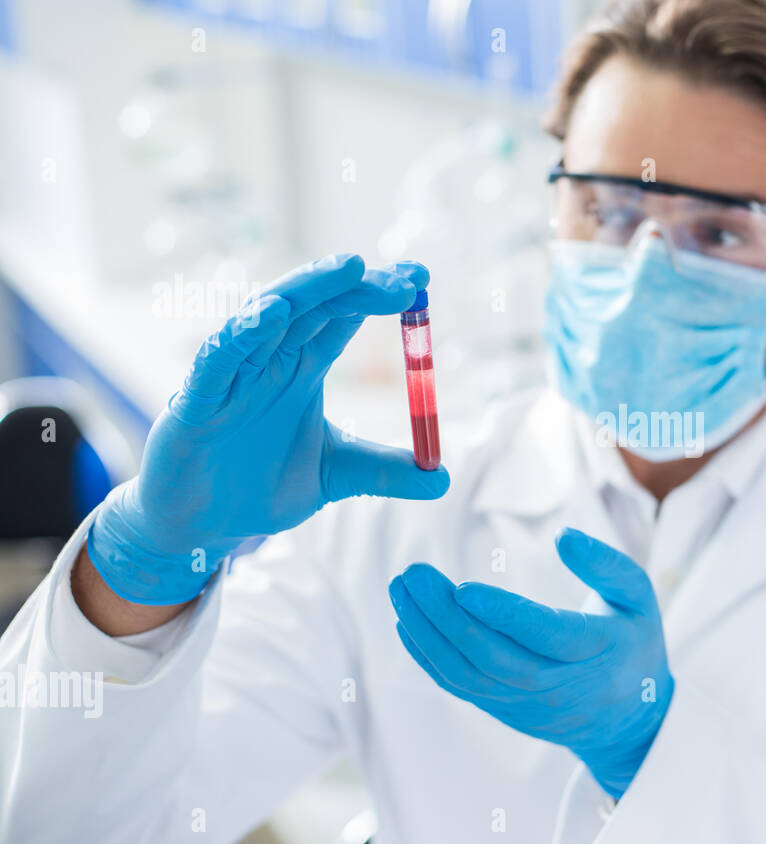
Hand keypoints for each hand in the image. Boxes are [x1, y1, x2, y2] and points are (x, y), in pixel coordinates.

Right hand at [88, 253, 449, 604]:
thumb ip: (385, 472)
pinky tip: (271, 315)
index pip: (342, 317)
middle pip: (313, 307)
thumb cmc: (258, 488)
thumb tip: (443, 477)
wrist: (201, 527)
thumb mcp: (337, 476)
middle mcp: (268, 362)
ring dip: (307, 290)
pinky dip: (241, 335)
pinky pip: (217, 360)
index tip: (419, 280)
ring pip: (266, 318)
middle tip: (404, 279)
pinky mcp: (195, 402)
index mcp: (302, 369)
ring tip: (348, 267)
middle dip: (356, 286)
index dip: (376, 295)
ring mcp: (231, 377)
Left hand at [389, 527, 673, 798]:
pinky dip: (428, 657)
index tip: (463, 588)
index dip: (503, 615)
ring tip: (401, 590)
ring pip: (469, 674)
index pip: (545, 634)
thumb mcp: (640, 598)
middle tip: (413, 574)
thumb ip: (606, 564)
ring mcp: (526, 702)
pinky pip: (460, 686)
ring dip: (427, 634)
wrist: (627, 720)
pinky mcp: (504, 709)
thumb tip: (564, 536)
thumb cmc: (632, 644)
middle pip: (494, 656)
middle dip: (447, 617)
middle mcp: (558, 684)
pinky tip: (407, 622)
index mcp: (596, 651)